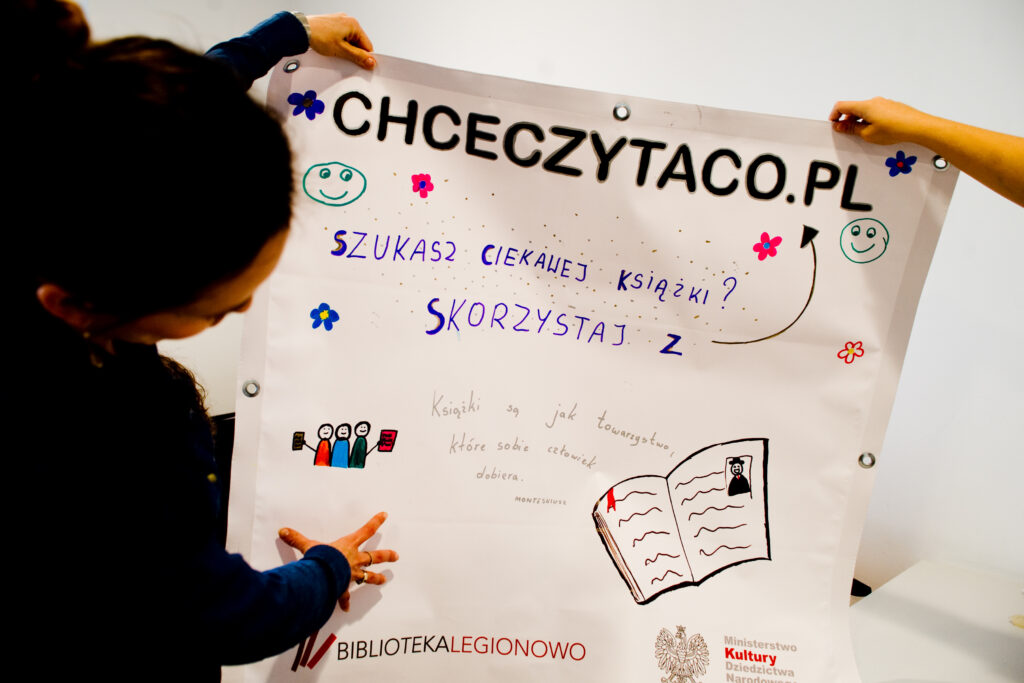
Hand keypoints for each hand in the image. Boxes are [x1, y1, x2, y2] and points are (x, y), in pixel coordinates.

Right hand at [279, 511, 397, 610]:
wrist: (322, 577)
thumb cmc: (320, 559)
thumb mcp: (308, 546)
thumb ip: (296, 538)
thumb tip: (283, 530)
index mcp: (348, 546)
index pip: (365, 531)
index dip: (376, 522)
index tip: (385, 515)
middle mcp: (353, 560)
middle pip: (374, 557)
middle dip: (385, 556)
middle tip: (396, 556)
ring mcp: (351, 576)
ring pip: (368, 577)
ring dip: (376, 579)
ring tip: (384, 581)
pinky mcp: (343, 588)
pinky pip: (345, 596)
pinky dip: (344, 602)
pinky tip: (346, 609)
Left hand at [307, 13, 374, 68]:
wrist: (300, 30)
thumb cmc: (318, 35)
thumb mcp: (341, 50)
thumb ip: (358, 57)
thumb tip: (370, 62)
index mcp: (353, 24)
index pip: (367, 45)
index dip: (366, 57)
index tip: (364, 66)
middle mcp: (347, 20)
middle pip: (358, 42)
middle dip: (354, 53)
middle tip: (346, 60)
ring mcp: (339, 21)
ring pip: (349, 40)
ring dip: (346, 49)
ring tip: (337, 53)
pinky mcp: (332, 24)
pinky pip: (341, 37)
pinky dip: (339, 45)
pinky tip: (332, 49)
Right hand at [829, 97, 931, 145]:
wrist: (918, 126)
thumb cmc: (896, 129)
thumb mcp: (868, 134)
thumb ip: (852, 129)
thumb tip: (841, 125)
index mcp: (865, 106)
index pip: (841, 106)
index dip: (834, 115)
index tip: (834, 124)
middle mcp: (874, 101)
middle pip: (853, 108)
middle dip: (847, 120)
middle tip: (848, 133)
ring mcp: (884, 103)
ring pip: (865, 110)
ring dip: (860, 121)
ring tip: (864, 135)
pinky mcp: (892, 107)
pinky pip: (875, 111)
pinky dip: (870, 120)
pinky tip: (877, 131)